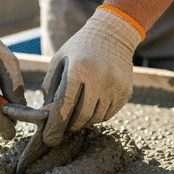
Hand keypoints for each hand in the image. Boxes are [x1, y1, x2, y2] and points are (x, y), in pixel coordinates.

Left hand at [41, 7, 142, 146]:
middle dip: (68, 127)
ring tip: (75, 116)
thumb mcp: (59, 61)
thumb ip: (51, 88)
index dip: (55, 126)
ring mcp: (115, 86)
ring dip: (82, 122)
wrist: (113, 33)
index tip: (48, 139)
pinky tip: (91, 106)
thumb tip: (47, 115)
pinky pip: (108, 114)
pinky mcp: (126, 92)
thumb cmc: (79, 49)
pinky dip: (96, 116)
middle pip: (81, 116)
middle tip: (61, 130)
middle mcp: (99, 79)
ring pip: (95, 118)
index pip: (65, 105)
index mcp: (79, 69)